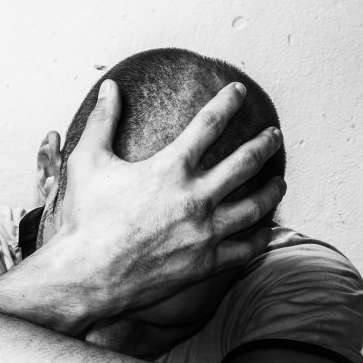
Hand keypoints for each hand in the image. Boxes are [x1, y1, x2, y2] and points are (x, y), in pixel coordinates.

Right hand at [45, 80, 284, 328]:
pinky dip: (262, 236)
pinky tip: (266, 228)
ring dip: (272, 189)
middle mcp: (196, 198)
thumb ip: (102, 121)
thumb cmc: (84, 218)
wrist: (87, 275)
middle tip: (274, 135)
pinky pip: (247, 248)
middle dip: (264, 144)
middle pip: (245, 162)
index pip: (209, 123)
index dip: (228, 102)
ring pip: (256, 206)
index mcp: (171, 169)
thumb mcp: (87, 161)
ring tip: (278, 181)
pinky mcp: (206, 263)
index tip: (239, 91)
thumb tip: (109, 87)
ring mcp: (205, 232)